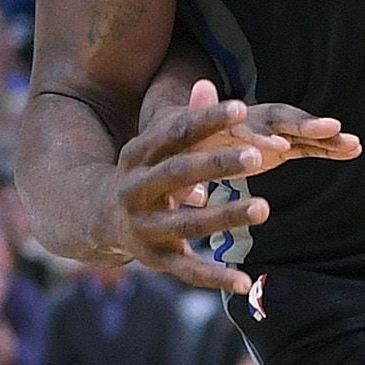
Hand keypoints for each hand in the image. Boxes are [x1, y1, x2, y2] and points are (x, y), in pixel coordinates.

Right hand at [86, 80, 360, 297]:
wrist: (99, 219)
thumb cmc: (145, 174)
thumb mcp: (157, 147)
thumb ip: (186, 121)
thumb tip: (208, 84)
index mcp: (137, 157)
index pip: (174, 135)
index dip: (206, 120)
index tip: (242, 107)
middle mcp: (135, 191)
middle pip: (178, 174)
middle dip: (217, 164)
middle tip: (258, 154)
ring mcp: (144, 228)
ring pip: (188, 224)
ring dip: (226, 215)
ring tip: (265, 206)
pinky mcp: (155, 260)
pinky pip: (189, 271)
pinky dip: (216, 277)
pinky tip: (245, 281)